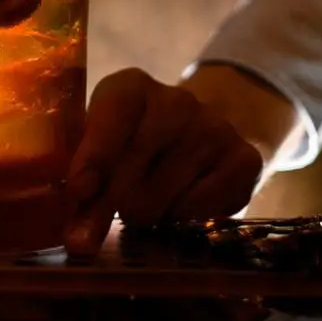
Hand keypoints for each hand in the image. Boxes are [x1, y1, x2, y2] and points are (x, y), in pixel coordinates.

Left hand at [63, 68, 266, 256]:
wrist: (204, 134)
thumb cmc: (135, 143)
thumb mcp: (103, 141)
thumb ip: (83, 173)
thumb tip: (76, 225)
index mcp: (132, 87)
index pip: (113, 116)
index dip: (94, 156)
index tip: (79, 191)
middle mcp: (177, 100)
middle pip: (133, 165)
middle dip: (106, 206)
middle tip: (90, 233)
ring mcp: (215, 128)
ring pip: (160, 197)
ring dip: (143, 214)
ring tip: (144, 205)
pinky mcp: (244, 160)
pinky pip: (197, 211)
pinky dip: (179, 220)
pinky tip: (177, 205)